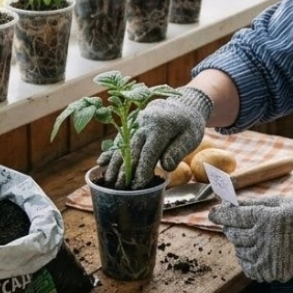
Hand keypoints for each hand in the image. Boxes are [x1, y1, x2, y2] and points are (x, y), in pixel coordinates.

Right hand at [96, 87, 212, 189]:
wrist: (180, 104)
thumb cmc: (187, 124)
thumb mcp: (190, 136)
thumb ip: (178, 151)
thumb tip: (167, 167)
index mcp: (159, 127)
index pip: (148, 152)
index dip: (142, 169)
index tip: (138, 185)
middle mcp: (143, 124)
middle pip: (131, 150)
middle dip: (125, 170)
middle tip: (120, 188)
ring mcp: (134, 124)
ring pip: (122, 146)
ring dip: (114, 164)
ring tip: (109, 180)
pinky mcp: (130, 126)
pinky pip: (119, 140)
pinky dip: (110, 152)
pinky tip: (101, 162)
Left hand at [208, 197, 292, 281]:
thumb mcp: (280, 203)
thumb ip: (254, 203)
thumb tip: (231, 202)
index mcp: (265, 218)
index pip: (233, 216)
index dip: (220, 214)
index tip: (213, 213)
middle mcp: (262, 238)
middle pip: (233, 233)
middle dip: (230, 227)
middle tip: (235, 223)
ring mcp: (265, 257)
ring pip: (238, 250)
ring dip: (240, 243)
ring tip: (254, 237)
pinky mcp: (269, 272)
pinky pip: (247, 266)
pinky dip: (247, 258)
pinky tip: (256, 251)